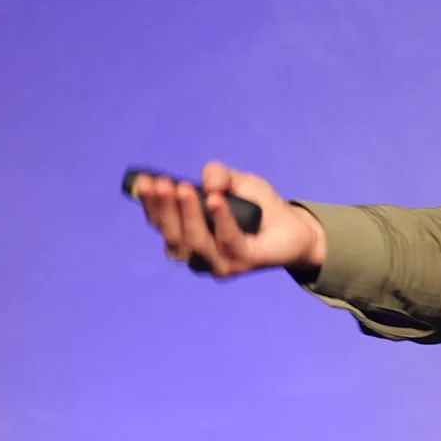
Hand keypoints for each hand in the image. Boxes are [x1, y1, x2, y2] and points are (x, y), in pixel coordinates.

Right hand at [136, 161, 325, 279]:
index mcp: (187, 237)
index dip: (150, 203)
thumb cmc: (259, 206)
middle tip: (162, 183)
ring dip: (187, 213)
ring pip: (193, 241)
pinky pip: (227, 241)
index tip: (145, 181)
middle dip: (163, 208)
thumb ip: (219, 176)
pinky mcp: (241, 264)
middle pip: (171, 235)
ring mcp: (218, 263)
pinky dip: (220, 219)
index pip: (160, 223)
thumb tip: (208, 182)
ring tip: (184, 188)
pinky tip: (216, 200)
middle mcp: (197, 254)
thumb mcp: (237, 182)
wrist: (295, 226)